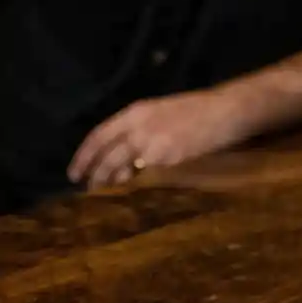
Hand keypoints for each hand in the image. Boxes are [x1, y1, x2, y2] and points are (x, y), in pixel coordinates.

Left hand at [67, 90, 246, 189]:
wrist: (226, 110)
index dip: (83, 156)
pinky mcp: (170, 158)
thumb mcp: (162, 111)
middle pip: (106, 155)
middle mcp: (140, 127)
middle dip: (94, 175)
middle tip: (88, 189)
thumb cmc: (198, 109)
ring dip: (112, 182)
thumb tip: (124, 156)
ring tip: (107, 193)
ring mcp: (154, 143)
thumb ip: (141, 128)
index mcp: (136, 111)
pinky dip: (136, 184)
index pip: (98, 135)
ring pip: (121, 167)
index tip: (74, 173)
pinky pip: (145, 175)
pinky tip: (135, 190)